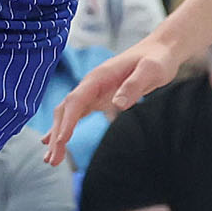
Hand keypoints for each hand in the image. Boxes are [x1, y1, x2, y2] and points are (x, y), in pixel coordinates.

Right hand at [44, 36, 184, 162]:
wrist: (160, 50)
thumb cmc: (157, 59)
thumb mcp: (151, 71)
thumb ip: (134, 85)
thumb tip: (117, 104)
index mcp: (99, 76)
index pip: (76, 100)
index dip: (67, 121)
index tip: (61, 141)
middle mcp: (91, 83)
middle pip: (66, 109)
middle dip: (57, 134)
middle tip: (52, 160)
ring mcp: (93, 90)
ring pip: (68, 113)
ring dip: (58, 135)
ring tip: (51, 159)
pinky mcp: (99, 97)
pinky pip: (77, 114)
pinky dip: (65, 128)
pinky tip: (58, 143)